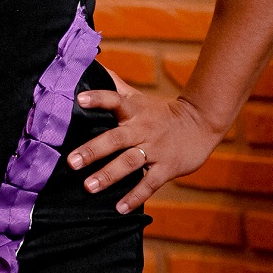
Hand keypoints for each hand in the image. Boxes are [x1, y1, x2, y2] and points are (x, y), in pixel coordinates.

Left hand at [67, 68, 220, 213]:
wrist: (200, 124)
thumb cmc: (160, 112)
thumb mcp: (138, 97)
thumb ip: (116, 86)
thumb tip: (94, 65)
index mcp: (133, 110)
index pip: (113, 100)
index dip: (97, 99)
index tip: (79, 99)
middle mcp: (142, 129)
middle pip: (115, 138)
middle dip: (93, 150)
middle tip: (71, 161)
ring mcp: (155, 149)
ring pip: (129, 162)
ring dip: (109, 175)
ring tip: (89, 186)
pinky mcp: (167, 168)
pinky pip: (149, 183)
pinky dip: (134, 196)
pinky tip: (119, 208)